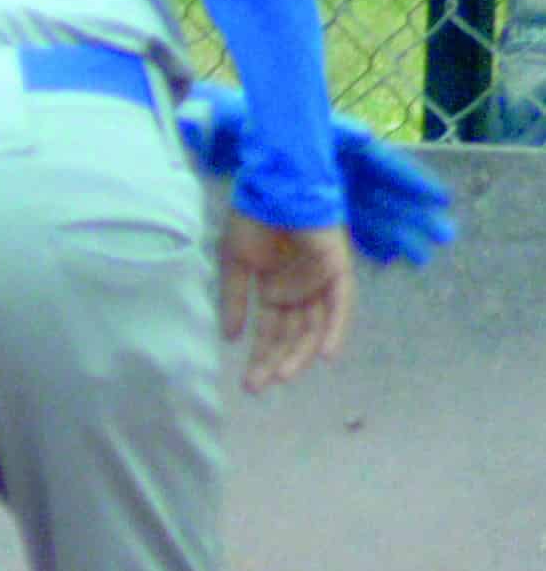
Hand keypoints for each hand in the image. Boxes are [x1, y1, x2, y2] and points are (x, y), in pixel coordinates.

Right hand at [216, 209, 354, 392]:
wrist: (274, 185)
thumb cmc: (253, 218)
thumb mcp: (234, 263)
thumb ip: (235, 299)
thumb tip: (230, 337)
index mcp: (276, 288)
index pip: (271, 330)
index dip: (260, 356)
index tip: (248, 382)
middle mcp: (301, 290)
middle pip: (293, 334)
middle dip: (276, 361)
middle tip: (258, 386)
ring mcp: (320, 281)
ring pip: (315, 326)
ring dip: (300, 353)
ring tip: (282, 376)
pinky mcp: (337, 269)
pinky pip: (340, 305)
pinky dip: (334, 330)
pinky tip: (323, 356)